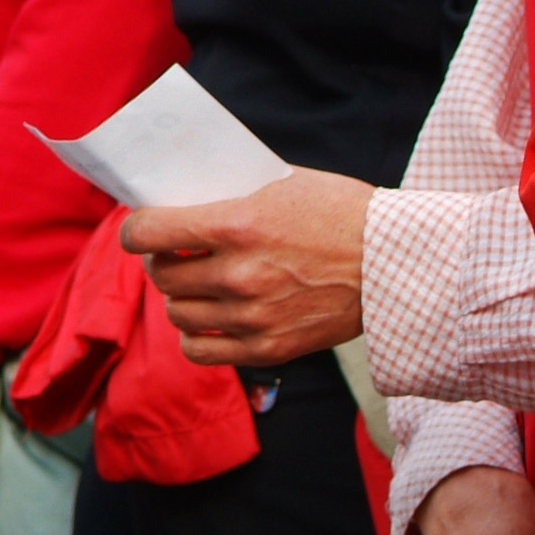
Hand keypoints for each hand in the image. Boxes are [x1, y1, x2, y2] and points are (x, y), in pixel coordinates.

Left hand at [121, 167, 374, 365]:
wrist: (397, 261)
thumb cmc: (345, 212)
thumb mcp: (286, 184)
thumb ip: (233, 198)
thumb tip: (186, 204)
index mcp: (238, 225)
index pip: (148, 232)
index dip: (136, 228)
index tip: (142, 228)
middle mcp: (238, 274)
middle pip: (162, 275)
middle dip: (163, 260)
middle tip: (179, 252)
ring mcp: (251, 316)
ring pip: (178, 313)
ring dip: (181, 296)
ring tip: (200, 283)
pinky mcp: (266, 348)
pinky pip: (200, 350)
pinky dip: (197, 333)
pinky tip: (212, 315)